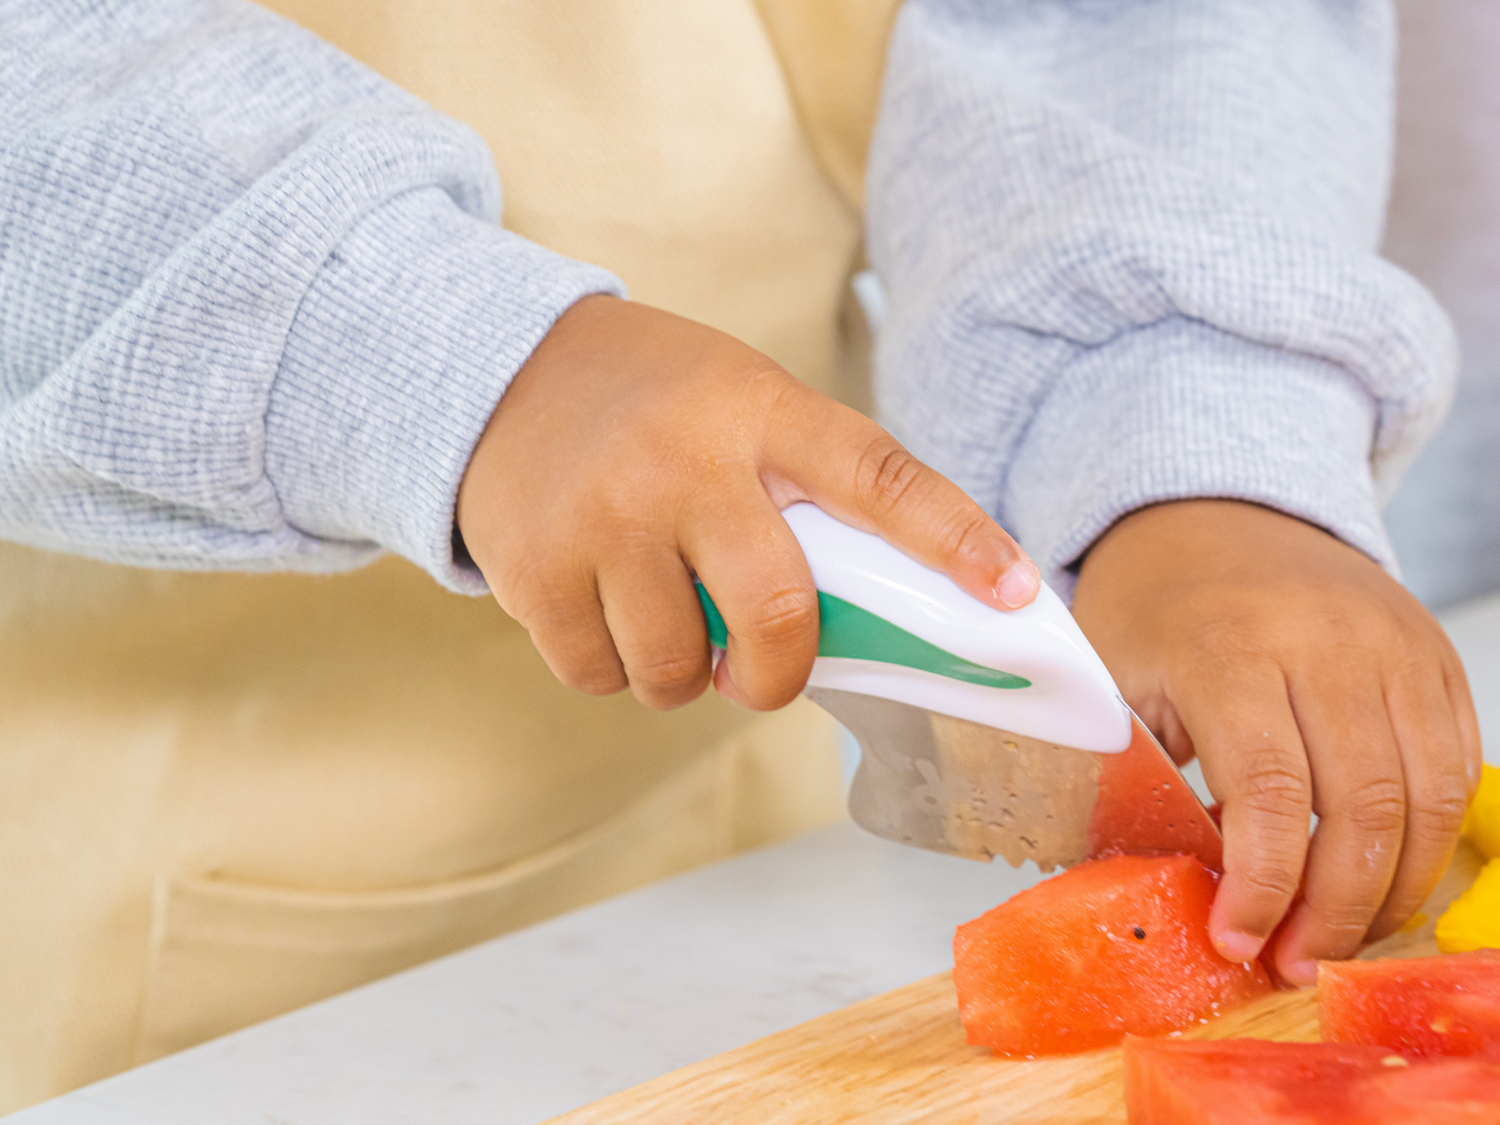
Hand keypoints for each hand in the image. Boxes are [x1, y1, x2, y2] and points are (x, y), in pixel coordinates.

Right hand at [456, 295, 1038, 710]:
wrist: (502, 372)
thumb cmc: (655, 405)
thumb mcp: (741, 406)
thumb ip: (800, 492)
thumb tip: (870, 623)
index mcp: (760, 413)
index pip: (879, 476)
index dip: (956, 539)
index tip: (1018, 594)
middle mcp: (686, 462)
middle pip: (776, 612)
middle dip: (777, 672)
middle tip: (762, 674)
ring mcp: (604, 516)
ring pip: (675, 666)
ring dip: (682, 676)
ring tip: (667, 625)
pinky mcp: (534, 567)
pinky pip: (599, 675)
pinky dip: (613, 670)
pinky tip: (604, 615)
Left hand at [1071, 500, 1480, 986]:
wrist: (1214, 512)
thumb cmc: (1153, 605)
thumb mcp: (1114, 679)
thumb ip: (1139, 773)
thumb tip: (1184, 886)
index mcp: (1228, 645)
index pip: (1270, 790)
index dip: (1264, 884)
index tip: (1240, 939)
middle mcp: (1324, 638)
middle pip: (1365, 805)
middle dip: (1337, 908)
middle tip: (1299, 961)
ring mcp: (1393, 641)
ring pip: (1429, 795)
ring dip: (1394, 887)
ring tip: (1342, 934)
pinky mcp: (1432, 651)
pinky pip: (1457, 762)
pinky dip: (1430, 836)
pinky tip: (1382, 875)